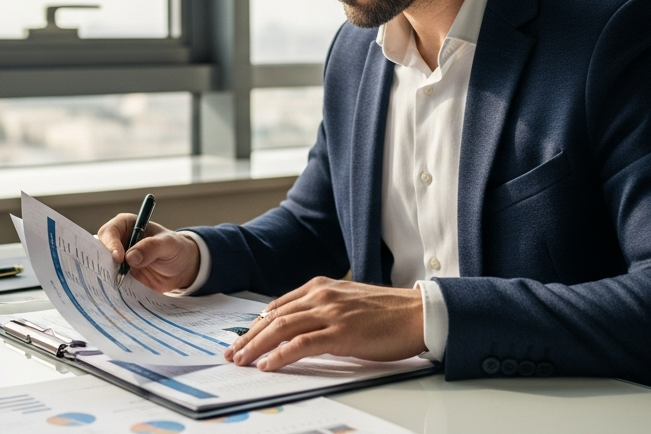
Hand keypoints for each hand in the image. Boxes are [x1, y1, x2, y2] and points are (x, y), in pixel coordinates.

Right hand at [96, 213, 200, 292]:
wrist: (182, 268)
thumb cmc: (175, 248)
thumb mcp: (168, 244)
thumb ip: (151, 247)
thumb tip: (130, 257)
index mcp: (128, 225)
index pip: (110, 231)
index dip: (111, 243)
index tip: (119, 258)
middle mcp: (119, 240)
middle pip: (100, 249)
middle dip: (103, 260)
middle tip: (110, 273)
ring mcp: (119, 258)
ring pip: (103, 265)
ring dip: (106, 274)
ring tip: (112, 284)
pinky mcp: (122, 274)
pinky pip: (112, 279)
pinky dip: (112, 285)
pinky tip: (116, 292)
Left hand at [224, 277, 424, 370]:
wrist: (418, 314)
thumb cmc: (387, 312)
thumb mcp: (347, 303)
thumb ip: (323, 309)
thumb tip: (299, 329)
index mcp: (321, 286)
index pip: (278, 305)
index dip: (256, 324)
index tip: (243, 338)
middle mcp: (321, 296)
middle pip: (273, 316)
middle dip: (248, 336)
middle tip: (232, 352)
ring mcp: (331, 313)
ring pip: (281, 327)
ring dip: (256, 345)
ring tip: (241, 360)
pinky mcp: (341, 333)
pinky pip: (301, 344)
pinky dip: (280, 354)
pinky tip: (268, 364)